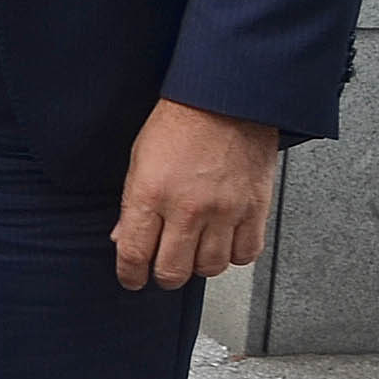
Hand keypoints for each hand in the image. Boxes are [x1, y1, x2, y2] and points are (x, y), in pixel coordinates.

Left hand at [111, 98, 279, 288]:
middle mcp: (187, 208)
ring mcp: (224, 210)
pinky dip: (233, 256)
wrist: (227, 99)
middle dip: (163, 277)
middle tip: (163, 270)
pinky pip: (245, 253)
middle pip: (173, 270)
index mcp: (150, 194)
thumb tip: (123, 238)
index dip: (131, 275)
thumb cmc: (181, 123)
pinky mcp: (255, 208)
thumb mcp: (139, 160)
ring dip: (199, 267)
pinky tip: (224, 244)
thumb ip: (132, 205)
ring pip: (210, 267)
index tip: (132, 279)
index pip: (134, 253)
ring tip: (194, 254)